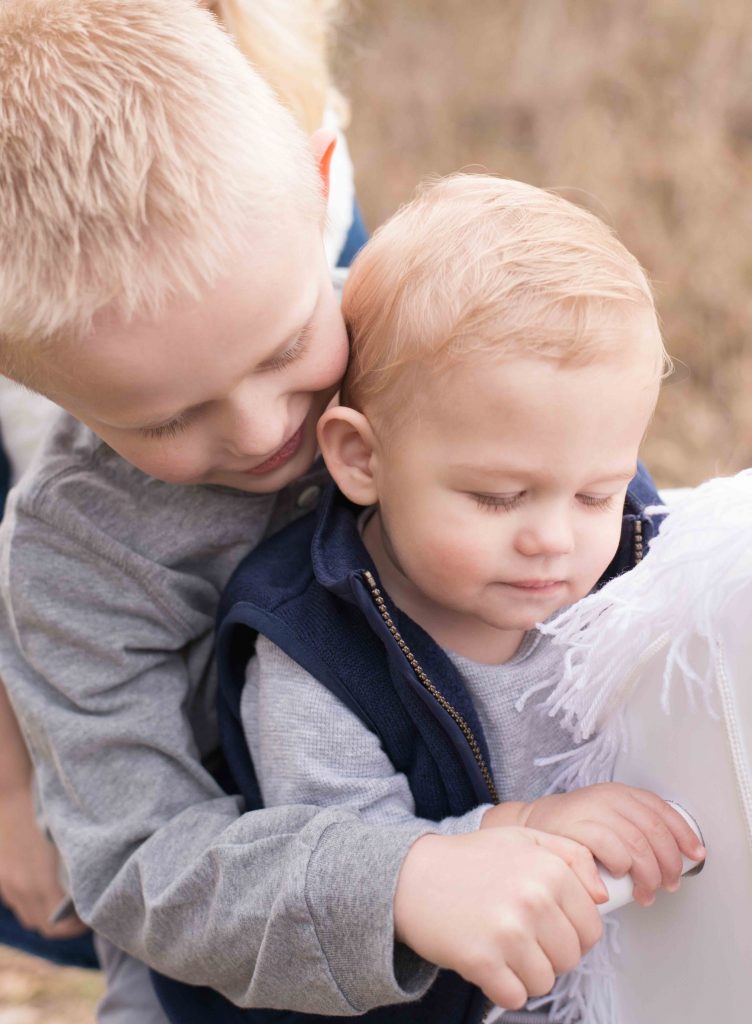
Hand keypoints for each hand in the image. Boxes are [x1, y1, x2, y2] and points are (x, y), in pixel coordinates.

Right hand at [0, 787, 87, 938]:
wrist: (9, 792)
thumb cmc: (45, 811)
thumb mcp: (66, 842)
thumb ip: (74, 871)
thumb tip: (88, 890)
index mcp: (41, 883)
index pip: (59, 928)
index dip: (77, 929)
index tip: (92, 917)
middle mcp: (21, 890)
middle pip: (43, 928)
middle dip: (64, 927)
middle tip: (83, 912)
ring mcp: (7, 884)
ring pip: (28, 917)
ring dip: (45, 916)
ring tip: (64, 903)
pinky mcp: (0, 876)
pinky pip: (16, 902)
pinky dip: (30, 903)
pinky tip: (44, 887)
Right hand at [394, 827, 604, 1009]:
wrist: (411, 876)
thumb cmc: (470, 860)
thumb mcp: (524, 838)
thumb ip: (572, 856)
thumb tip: (603, 894)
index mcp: (549, 870)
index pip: (592, 927)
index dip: (573, 931)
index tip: (549, 925)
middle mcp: (533, 899)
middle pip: (571, 958)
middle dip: (549, 953)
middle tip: (520, 934)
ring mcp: (508, 932)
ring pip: (545, 981)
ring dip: (526, 972)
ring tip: (503, 946)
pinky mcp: (483, 961)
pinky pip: (516, 996)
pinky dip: (504, 986)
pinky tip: (488, 960)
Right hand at [485, 784, 705, 906]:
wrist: (528, 827)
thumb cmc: (572, 832)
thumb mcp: (607, 821)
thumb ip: (634, 831)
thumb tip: (672, 860)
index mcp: (619, 793)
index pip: (660, 809)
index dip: (683, 833)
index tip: (695, 854)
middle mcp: (607, 797)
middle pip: (653, 829)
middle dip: (667, 862)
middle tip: (668, 884)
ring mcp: (589, 810)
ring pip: (636, 841)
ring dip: (648, 873)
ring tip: (646, 892)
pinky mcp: (573, 827)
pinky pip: (609, 846)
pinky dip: (621, 864)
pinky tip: (619, 877)